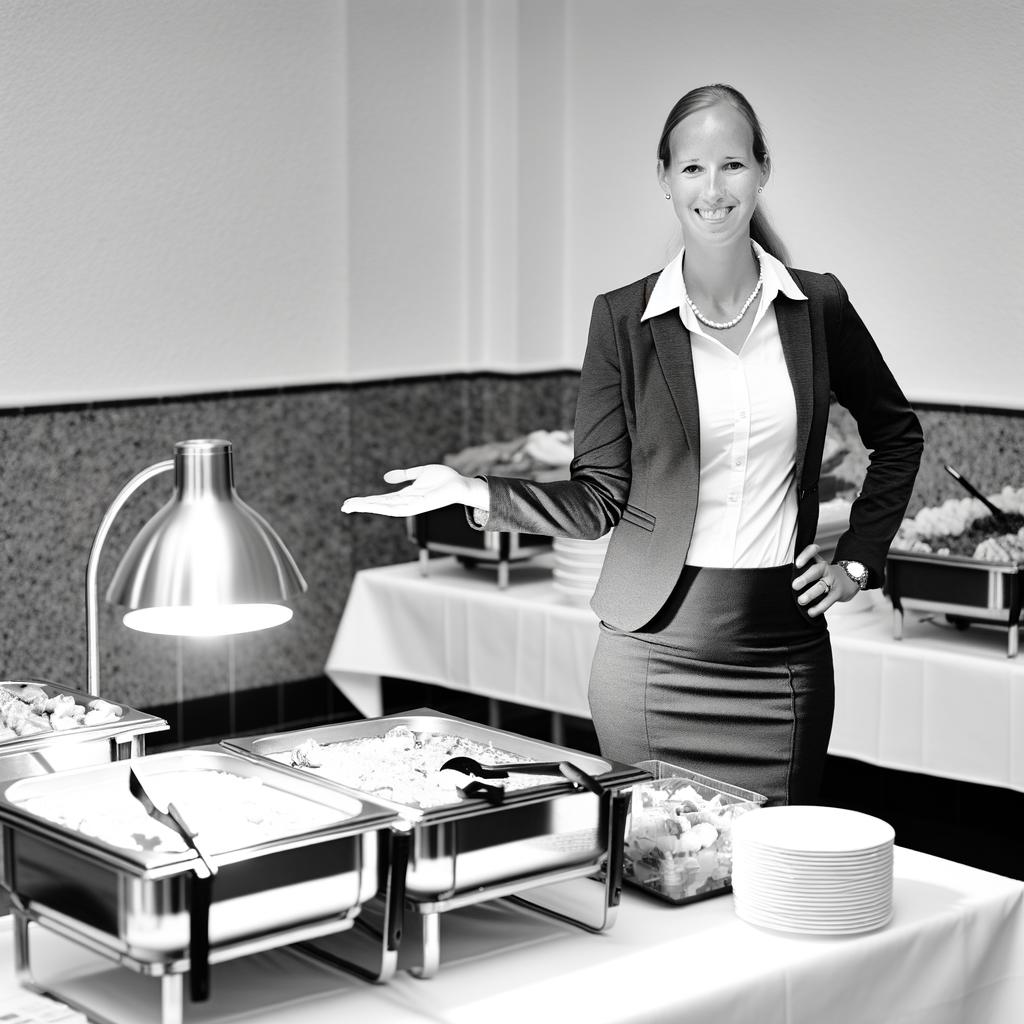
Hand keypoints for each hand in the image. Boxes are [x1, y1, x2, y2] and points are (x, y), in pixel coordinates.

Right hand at [340, 464, 485, 517]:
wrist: (462, 486)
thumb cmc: (444, 480)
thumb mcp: (419, 473)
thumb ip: (404, 475)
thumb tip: (385, 478)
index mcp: (404, 496)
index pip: (380, 500)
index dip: (365, 501)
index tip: (349, 502)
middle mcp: (406, 503)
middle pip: (379, 506)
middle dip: (362, 506)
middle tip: (344, 506)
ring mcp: (413, 506)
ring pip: (387, 508)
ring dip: (370, 507)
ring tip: (354, 505)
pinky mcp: (421, 505)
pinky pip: (401, 507)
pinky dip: (387, 506)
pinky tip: (376, 505)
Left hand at [791, 544, 858, 616]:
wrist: (849, 580)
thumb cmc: (825, 575)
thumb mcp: (816, 567)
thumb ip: (803, 571)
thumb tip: (783, 581)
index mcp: (818, 561)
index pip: (812, 552)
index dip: (805, 556)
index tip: (797, 563)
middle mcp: (825, 569)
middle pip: (816, 570)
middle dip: (805, 578)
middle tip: (795, 586)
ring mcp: (832, 581)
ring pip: (821, 586)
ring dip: (811, 594)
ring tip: (801, 601)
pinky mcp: (837, 593)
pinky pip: (828, 600)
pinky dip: (819, 607)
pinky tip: (811, 611)